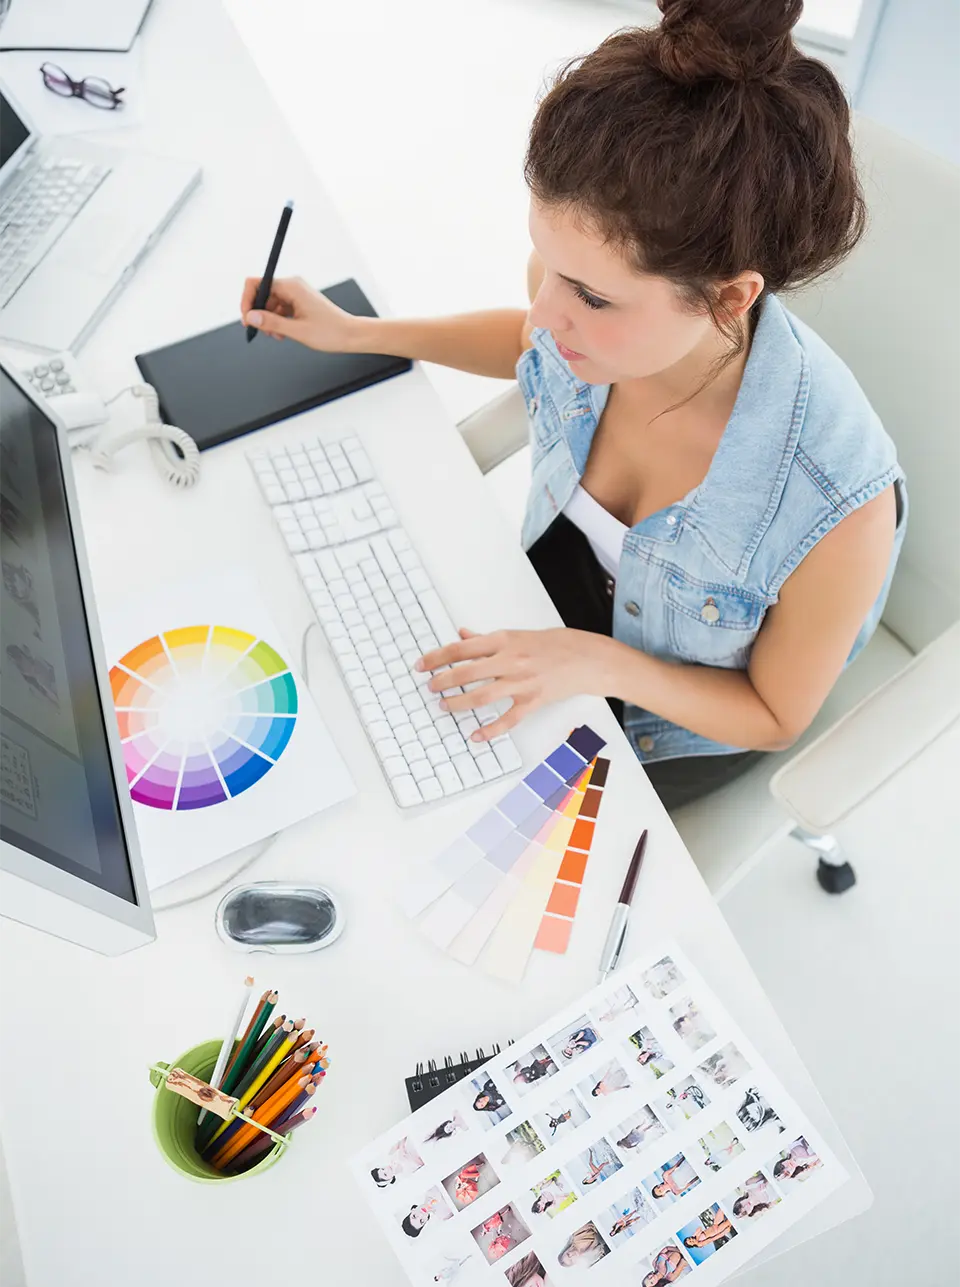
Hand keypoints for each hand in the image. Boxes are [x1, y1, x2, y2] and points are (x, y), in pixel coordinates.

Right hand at [240, 275, 368, 349]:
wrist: (351, 335)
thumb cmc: (331, 332)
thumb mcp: (297, 330)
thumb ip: (271, 323)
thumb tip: (251, 317)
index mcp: (292, 286)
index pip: (257, 283)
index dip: (247, 300)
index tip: (248, 318)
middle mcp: (293, 286)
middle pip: (262, 294)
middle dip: (259, 314)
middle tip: (263, 331)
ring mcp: (297, 294)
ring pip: (270, 303)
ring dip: (269, 320)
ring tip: (278, 335)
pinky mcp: (300, 302)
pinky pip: (280, 308)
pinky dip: (278, 321)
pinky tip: (284, 333)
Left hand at [417, 626, 610, 739]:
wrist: (587, 658)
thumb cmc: (555, 644)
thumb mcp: (518, 634)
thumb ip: (487, 639)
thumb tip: (463, 635)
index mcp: (504, 640)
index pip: (461, 649)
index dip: (437, 657)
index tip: (422, 665)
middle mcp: (511, 661)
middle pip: (467, 673)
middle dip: (443, 681)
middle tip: (430, 687)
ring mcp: (522, 683)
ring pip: (482, 696)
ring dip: (459, 704)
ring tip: (444, 707)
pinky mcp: (533, 701)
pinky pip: (508, 719)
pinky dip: (490, 730)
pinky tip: (476, 736)